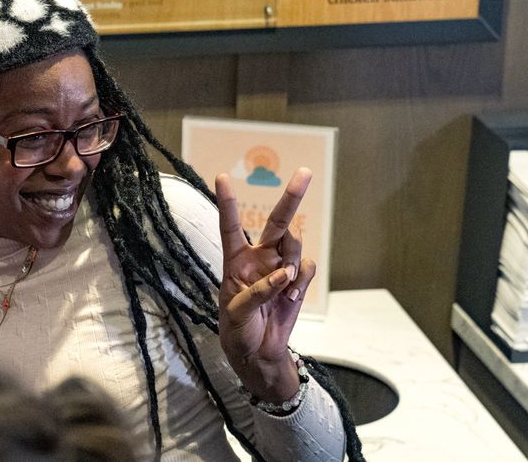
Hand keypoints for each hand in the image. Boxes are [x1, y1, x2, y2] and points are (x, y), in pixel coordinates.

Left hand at [216, 168, 317, 402]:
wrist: (259, 353)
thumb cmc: (237, 330)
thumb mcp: (235, 313)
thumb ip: (256, 291)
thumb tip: (282, 274)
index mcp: (235, 261)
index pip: (231, 227)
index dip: (228, 203)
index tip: (222, 177)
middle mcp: (259, 258)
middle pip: (276, 221)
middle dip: (291, 197)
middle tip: (304, 173)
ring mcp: (280, 267)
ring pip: (294, 245)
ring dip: (292, 261)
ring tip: (284, 287)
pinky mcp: (296, 281)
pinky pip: (306, 268)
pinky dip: (300, 282)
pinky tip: (290, 297)